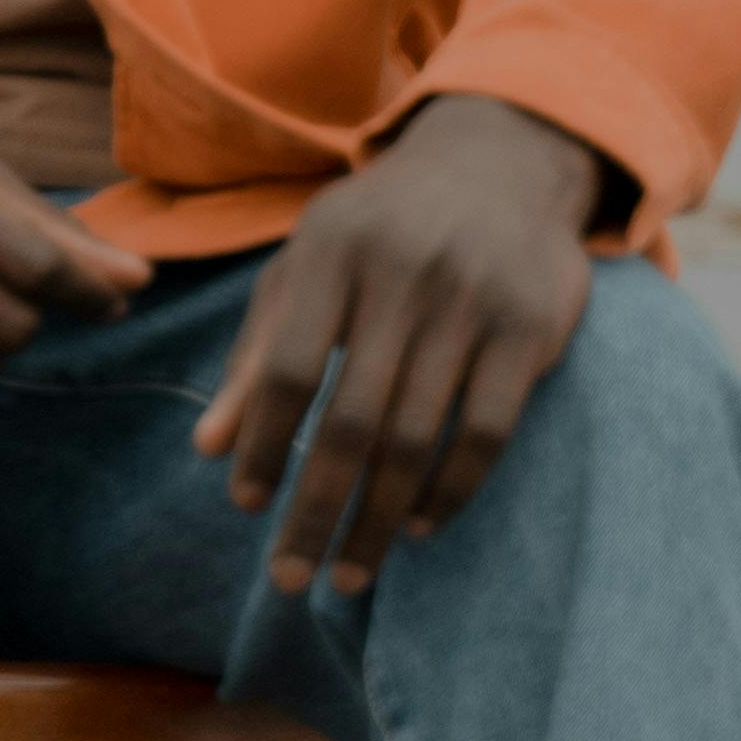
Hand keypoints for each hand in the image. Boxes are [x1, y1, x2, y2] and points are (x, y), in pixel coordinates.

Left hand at [191, 95, 609, 595]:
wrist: (498, 162)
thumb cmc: (376, 229)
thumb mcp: (303, 267)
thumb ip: (254, 353)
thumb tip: (208, 451)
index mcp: (328, 253)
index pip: (284, 367)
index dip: (262, 443)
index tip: (246, 508)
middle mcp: (399, 274)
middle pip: (350, 419)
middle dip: (315, 507)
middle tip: (291, 577)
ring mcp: (471, 301)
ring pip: (417, 437)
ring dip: (379, 517)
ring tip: (350, 570)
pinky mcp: (533, 328)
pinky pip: (488, 431)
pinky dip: (453, 489)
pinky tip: (420, 525)